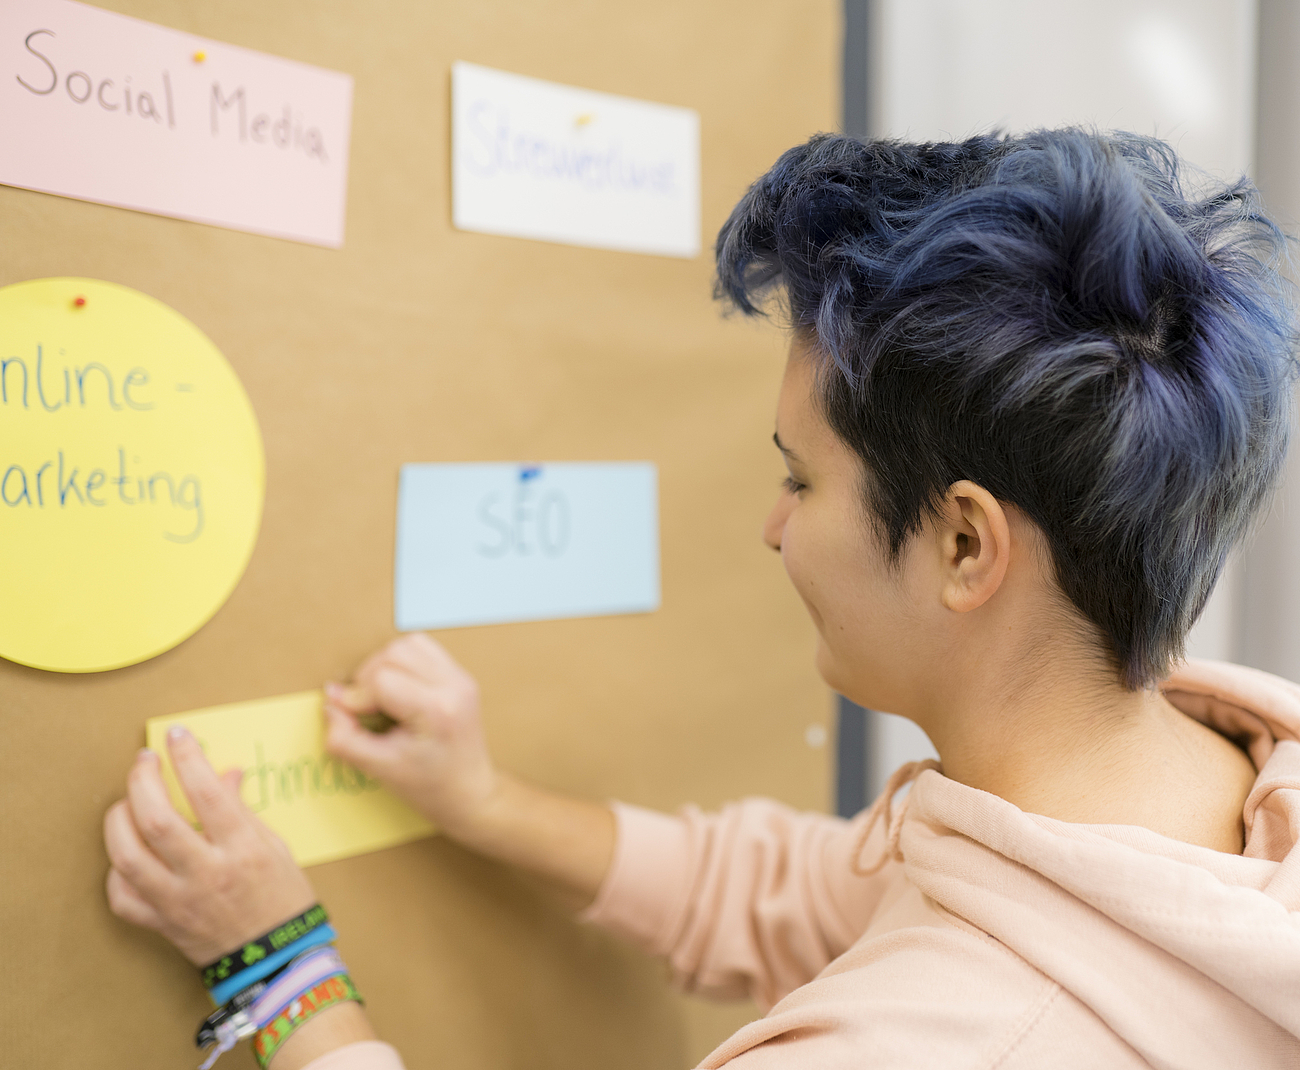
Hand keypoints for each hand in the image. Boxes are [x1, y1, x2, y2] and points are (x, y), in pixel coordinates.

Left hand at [103, 727, 315, 964]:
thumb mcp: (274, 845)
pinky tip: (126, 851)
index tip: (178, 735)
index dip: (188, 756)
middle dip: (143, 780)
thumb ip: (242, 809)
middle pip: (157, 819)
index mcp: (242, 849)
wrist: (277, 959)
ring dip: (119, 819)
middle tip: (144, 761)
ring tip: (125, 800)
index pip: (207, 791)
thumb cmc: (282, 898)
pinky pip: (122, 896)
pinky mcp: (161, 923)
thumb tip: (224, 773)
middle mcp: (206, 873)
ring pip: (127, 855)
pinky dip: (116, 870)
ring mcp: (178, 901)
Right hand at [323, 633, 498, 839]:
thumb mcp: (378, 768)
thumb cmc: (429, 786)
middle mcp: (454, 686)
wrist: (468, 793)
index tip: (354, 720)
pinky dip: (402, 664)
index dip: (357, 698)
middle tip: (366, 710)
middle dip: (368, 679)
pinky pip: (423, 649)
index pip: (381, 679)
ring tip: (381, 698)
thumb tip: (330, 700)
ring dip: (384, 666)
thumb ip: (344, 737)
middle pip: (393, 654)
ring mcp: (460, 677)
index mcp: (437, 709)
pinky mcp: (460, 676)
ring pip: (407, 645)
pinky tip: (398, 691)